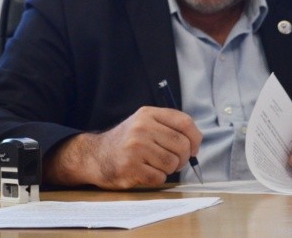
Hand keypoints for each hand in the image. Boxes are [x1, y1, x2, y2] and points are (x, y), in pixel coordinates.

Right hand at [43, 106, 201, 189]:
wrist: (95, 155)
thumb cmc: (127, 141)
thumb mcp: (144, 123)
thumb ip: (168, 126)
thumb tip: (195, 143)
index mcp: (148, 114)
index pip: (184, 122)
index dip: (195, 138)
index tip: (194, 148)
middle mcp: (141, 128)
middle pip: (182, 145)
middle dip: (183, 158)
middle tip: (174, 162)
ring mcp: (135, 148)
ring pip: (172, 163)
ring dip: (169, 169)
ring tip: (156, 165)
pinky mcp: (130, 168)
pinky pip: (159, 177)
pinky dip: (157, 178)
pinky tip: (146, 172)